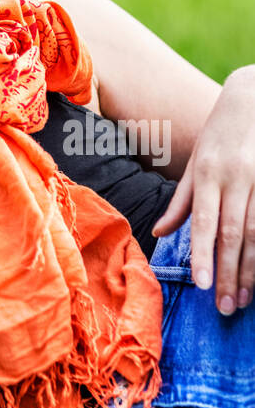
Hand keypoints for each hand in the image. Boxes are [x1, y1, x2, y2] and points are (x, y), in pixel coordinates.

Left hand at [151, 67, 254, 315]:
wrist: (254, 100)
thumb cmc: (219, 135)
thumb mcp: (194, 163)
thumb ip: (181, 201)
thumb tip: (160, 233)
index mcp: (207, 173)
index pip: (205, 223)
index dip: (204, 256)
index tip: (202, 286)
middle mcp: (234, 178)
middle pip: (233, 235)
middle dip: (228, 274)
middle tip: (224, 308)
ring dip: (251, 270)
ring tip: (244, 299)